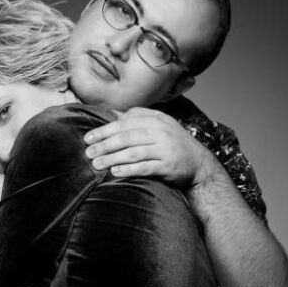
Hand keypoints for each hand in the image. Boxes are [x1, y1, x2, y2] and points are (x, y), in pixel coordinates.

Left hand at [84, 107, 213, 188]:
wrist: (199, 164)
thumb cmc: (172, 143)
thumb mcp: (159, 125)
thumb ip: (138, 118)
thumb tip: (112, 114)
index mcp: (156, 119)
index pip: (124, 123)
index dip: (104, 130)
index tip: (88, 138)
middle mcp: (161, 132)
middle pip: (126, 137)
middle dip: (104, 145)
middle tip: (89, 153)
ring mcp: (166, 149)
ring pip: (133, 152)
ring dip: (112, 158)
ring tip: (97, 164)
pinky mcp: (169, 166)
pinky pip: (145, 167)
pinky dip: (128, 169)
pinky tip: (115, 172)